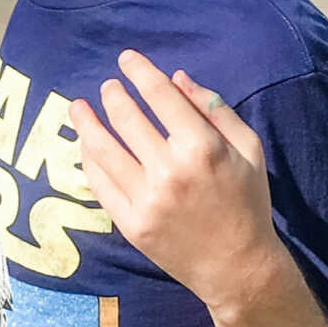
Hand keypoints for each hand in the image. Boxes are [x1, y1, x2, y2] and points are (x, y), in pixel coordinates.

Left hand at [68, 50, 279, 310]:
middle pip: (127, 118)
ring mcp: (147, 200)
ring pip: (103, 150)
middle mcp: (171, 171)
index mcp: (202, 147)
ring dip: (87, 123)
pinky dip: (89, 160)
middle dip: (112, 94)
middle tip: (107, 85)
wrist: (238, 267)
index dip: (140, 72)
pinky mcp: (132, 225)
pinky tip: (86, 146)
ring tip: (79, 107)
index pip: (160, 96)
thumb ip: (214, 109)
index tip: (126, 59)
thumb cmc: (247, 201)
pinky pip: (100, 185)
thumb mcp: (248, 148)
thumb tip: (177, 78)